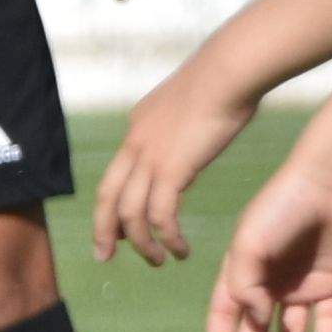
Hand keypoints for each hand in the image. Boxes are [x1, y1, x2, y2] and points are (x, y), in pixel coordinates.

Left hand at [89, 57, 257, 266]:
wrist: (228, 70)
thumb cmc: (224, 81)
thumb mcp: (191, 104)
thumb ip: (181, 127)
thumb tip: (189, 140)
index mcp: (138, 127)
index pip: (115, 173)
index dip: (112, 203)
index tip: (116, 227)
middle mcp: (135, 143)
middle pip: (107, 196)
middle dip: (103, 230)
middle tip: (104, 255)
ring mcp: (150, 157)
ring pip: (130, 213)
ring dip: (142, 244)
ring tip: (157, 261)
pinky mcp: (171, 168)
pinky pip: (160, 215)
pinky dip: (167, 237)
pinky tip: (180, 249)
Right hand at [205, 157, 331, 331]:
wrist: (329, 185)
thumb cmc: (280, 208)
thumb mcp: (248, 245)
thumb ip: (244, 286)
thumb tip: (256, 321)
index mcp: (242, 270)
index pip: (225, 315)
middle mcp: (269, 281)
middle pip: (256, 330)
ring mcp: (300, 285)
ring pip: (291, 331)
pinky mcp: (331, 284)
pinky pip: (328, 320)